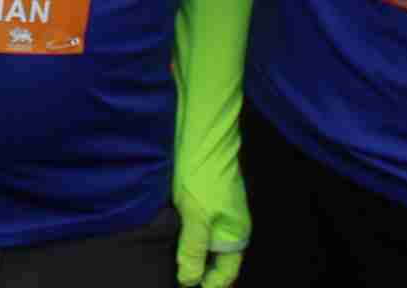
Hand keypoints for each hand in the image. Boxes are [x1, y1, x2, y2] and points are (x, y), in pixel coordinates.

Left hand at [175, 173, 248, 287]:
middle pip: (217, 261)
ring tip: (169, 264)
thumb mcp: (196, 214)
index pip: (225, 274)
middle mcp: (231, 226)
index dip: (208, 286)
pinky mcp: (206, 199)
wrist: (201, 134)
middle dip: (200, 273)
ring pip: (207, 245)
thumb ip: (194, 249)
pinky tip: (170, 239)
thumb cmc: (203, 174)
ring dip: (192, 255)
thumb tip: (189, 281)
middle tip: (176, 279)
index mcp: (236, 235)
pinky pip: (199, 228)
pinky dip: (187, 238)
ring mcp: (219, 212)